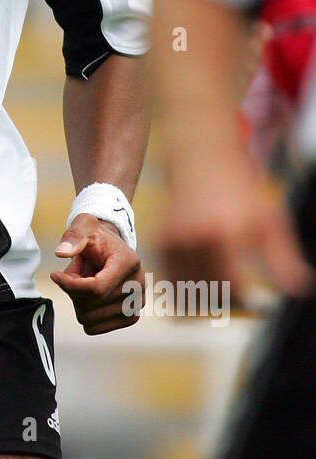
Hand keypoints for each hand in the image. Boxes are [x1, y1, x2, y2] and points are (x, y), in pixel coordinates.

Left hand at [49, 214, 144, 334]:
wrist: (111, 248)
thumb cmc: (96, 237)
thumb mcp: (83, 226)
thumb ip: (73, 236)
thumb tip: (62, 252)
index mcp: (129, 263)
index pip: (96, 288)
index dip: (70, 285)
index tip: (54, 275)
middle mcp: (138, 285)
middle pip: (91, 304)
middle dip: (73, 289)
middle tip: (76, 272)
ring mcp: (137, 304)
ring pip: (89, 318)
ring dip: (78, 301)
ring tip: (85, 281)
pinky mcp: (130, 317)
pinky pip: (94, 328)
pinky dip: (85, 313)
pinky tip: (90, 295)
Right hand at [159, 150, 314, 304]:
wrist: (202, 158)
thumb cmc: (241, 189)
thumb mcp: (269, 219)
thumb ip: (283, 258)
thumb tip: (299, 290)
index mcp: (226, 235)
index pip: (230, 285)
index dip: (240, 299)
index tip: (248, 299)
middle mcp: (196, 239)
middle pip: (206, 291)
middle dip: (220, 301)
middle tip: (232, 297)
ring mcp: (174, 239)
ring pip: (184, 288)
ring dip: (199, 295)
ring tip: (214, 288)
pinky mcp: (160, 239)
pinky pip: (168, 277)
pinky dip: (181, 284)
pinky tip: (197, 276)